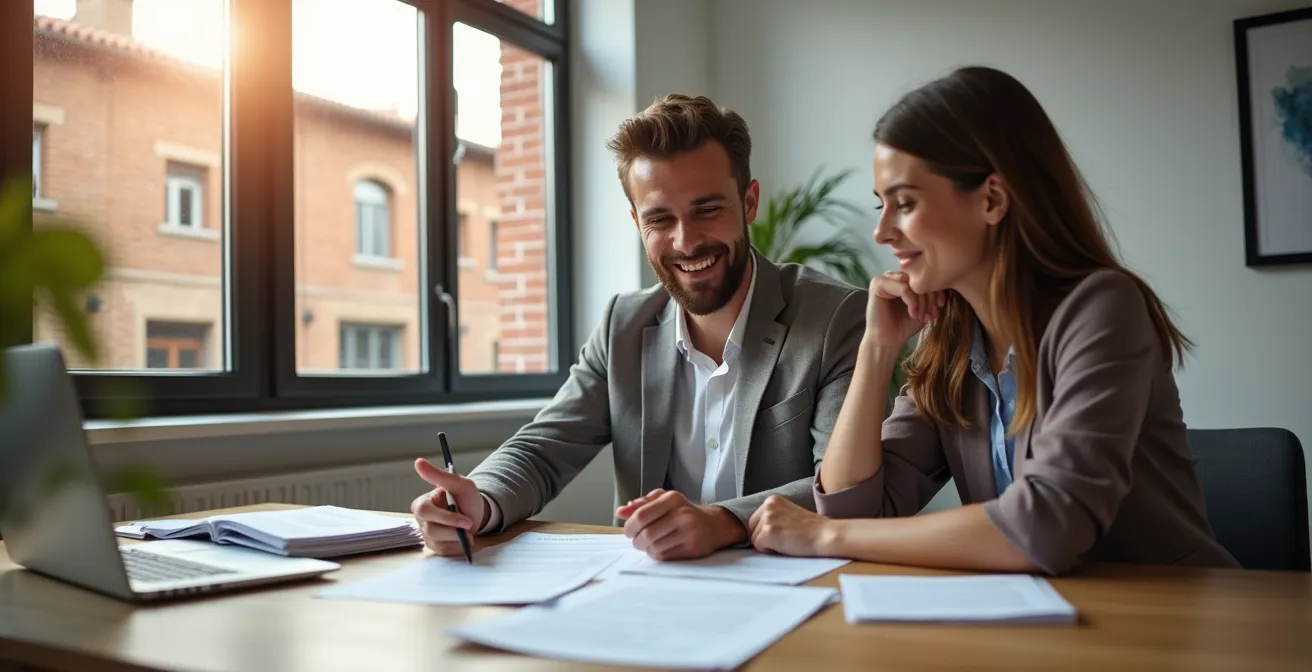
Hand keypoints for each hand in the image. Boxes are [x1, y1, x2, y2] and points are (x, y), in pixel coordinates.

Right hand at [410, 458, 486, 555]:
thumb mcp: (459, 483)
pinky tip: (463, 537)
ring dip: (458, 538)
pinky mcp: (435, 547)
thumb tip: (418, 462)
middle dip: (454, 530)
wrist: (477, 514)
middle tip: (471, 527)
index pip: (425, 513)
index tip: (467, 520)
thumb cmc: (466, 497)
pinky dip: (458, 546)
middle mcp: (421, 521)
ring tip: (468, 531)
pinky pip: (445, 551)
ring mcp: (426, 535)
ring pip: (439, 543)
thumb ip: (439, 475)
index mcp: (422, 504)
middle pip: (431, 531)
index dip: (447, 518)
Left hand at [616, 489, 745, 559]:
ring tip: (649, 544)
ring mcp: (689, 532)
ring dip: (646, 549)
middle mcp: (682, 514)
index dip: (629, 526)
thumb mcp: (664, 501)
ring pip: (654, 547)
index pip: (641, 515)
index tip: (628, 531)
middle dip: (636, 541)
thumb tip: (620, 512)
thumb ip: (641, 505)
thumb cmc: (684, 512)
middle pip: (646, 534)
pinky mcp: (693, 548)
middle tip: (636, 541)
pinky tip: (660, 549)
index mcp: (672, 498)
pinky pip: (665, 556)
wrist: (714, 525)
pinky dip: (656, 555)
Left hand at [748, 495, 838, 557]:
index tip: (784, 532)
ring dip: (768, 545)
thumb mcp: (789, 514)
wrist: (826, 535)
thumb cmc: (813, 529)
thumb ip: (774, 517)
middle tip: (785, 538)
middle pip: (752, 529)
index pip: (756, 520)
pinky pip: (759, 548)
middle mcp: (768, 506)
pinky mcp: (768, 532)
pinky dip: (770, 551)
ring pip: (754, 540)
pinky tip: (786, 546)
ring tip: (788, 541)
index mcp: (773, 500)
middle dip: (764, 537)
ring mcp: (767, 518)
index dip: (768, 531)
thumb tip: (758, 529)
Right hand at [866, 271, 944, 347]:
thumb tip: (947, 282)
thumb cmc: (905, 325)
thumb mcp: (924, 306)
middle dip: (929, 297)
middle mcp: (893, 276)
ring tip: (922, 316)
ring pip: (912, 283)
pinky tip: (913, 314)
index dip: (936, 290)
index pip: (924, 276)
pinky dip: (912, 302)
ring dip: (921, 301)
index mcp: (904, 278)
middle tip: (932, 314)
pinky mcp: (877, 285)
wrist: (889, 341)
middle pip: (918, 278)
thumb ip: (932, 293)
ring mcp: (884, 279)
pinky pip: (902, 288)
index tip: (940, 306)